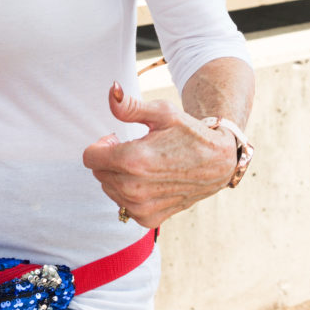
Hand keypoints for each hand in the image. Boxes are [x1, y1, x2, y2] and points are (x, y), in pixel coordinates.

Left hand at [82, 82, 239, 228]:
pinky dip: (129, 194)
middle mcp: (134, 188)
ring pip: (108, 189)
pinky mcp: (149, 219)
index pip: (90, 157)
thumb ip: (129, 105)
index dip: (101, 145)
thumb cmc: (190, 134)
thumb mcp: (162, 113)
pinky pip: (123, 205)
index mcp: (133, 160)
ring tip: (144, 165)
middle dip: (109, 159)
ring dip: (118, 177)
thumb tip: (111, 90)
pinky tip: (149, 182)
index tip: (117, 139)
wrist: (219, 163)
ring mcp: (141, 206)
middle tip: (134, 149)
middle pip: (98, 173)